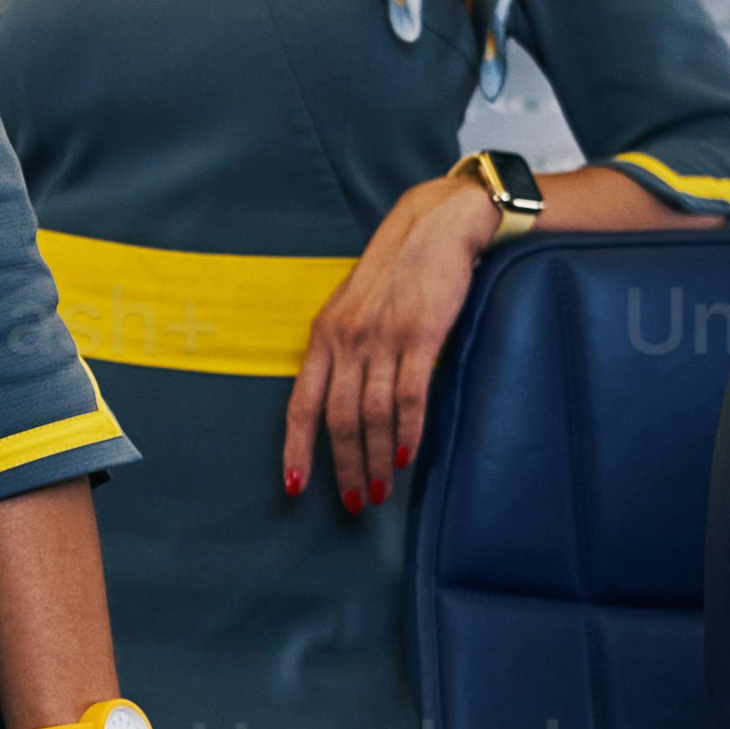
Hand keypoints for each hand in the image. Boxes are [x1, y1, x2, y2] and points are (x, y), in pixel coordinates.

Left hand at [283, 174, 497, 510]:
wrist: (434, 226)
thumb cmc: (394, 272)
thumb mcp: (351, 309)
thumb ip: (341, 351)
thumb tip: (338, 403)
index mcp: (323, 336)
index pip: (301, 403)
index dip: (296, 448)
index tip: (296, 486)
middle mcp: (347, 340)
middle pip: (338, 419)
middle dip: (343, 467)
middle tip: (353, 503)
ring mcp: (383, 338)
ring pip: (373, 415)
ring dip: (376, 460)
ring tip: (379, 490)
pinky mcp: (421, 335)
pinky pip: (410, 396)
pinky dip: (408, 433)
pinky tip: (407, 458)